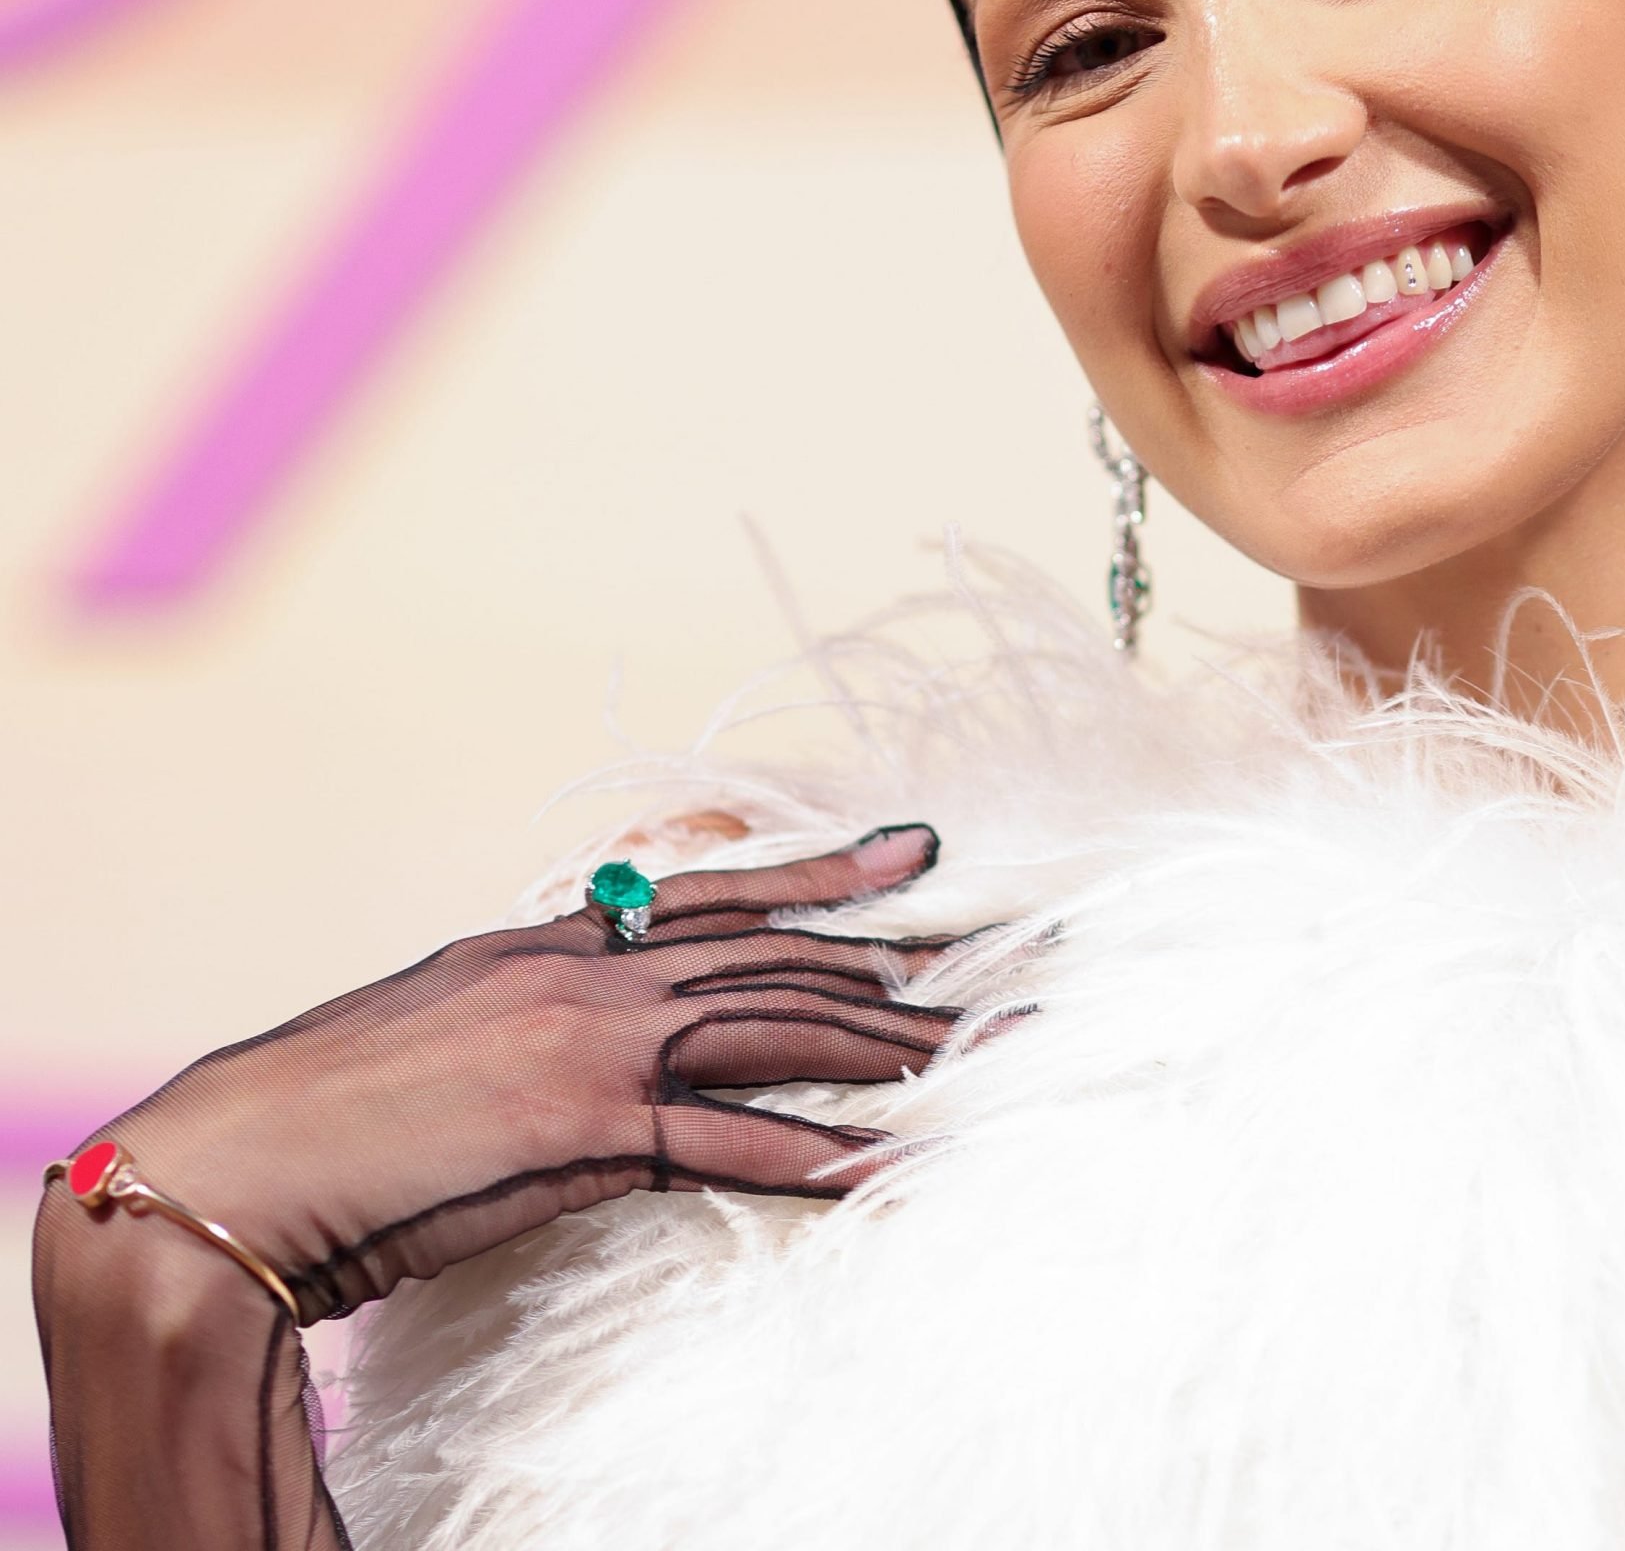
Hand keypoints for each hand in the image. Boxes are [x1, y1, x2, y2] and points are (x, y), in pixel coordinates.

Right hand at [42, 822, 989, 1325]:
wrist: (229, 1163)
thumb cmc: (324, 1111)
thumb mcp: (444, 1029)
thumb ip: (534, 1015)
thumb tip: (594, 1038)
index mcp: (555, 943)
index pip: (721, 892)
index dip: (827, 874)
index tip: (916, 852)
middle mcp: (589, 975)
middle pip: (780, 962)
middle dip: (898, 968)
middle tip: (999, 969)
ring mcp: (592, 1047)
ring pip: (781, 1033)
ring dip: (893, 1050)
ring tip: (989, 1056)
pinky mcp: (583, 1131)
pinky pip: (729, 1144)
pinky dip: (815, 1158)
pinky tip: (887, 1168)